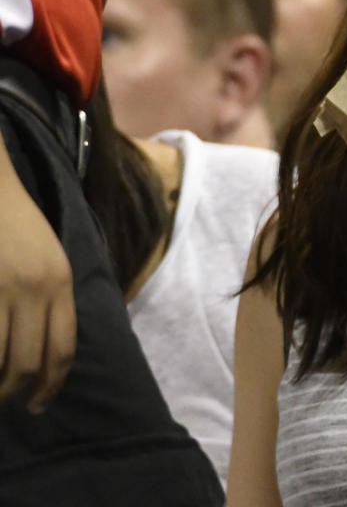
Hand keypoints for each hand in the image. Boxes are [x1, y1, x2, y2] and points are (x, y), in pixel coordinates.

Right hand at [0, 141, 76, 411]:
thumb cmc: (15, 222)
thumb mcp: (49, 258)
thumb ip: (52, 298)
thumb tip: (48, 348)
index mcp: (60, 282)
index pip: (61, 349)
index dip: (50, 385)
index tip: (38, 403)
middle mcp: (34, 288)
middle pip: (28, 362)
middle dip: (15, 391)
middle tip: (6, 402)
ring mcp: (0, 289)